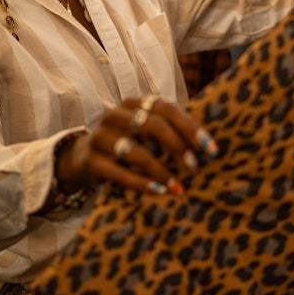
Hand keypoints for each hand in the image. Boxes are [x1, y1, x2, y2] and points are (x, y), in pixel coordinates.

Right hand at [55, 96, 217, 195]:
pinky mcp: (91, 159)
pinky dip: (141, 183)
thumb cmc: (126, 142)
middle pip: (153, 125)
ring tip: (179, 187)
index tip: (210, 148)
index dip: (190, 127)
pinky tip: (158, 192)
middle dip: (178, 147)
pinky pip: (119, 173)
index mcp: (134, 103)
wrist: (83, 158)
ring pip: (136, 151)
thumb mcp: (146, 131)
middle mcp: (116, 114)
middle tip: (195, 167)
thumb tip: (208, 145)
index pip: (167, 109)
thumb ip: (171, 130)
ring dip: (161, 170)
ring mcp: (101, 136)